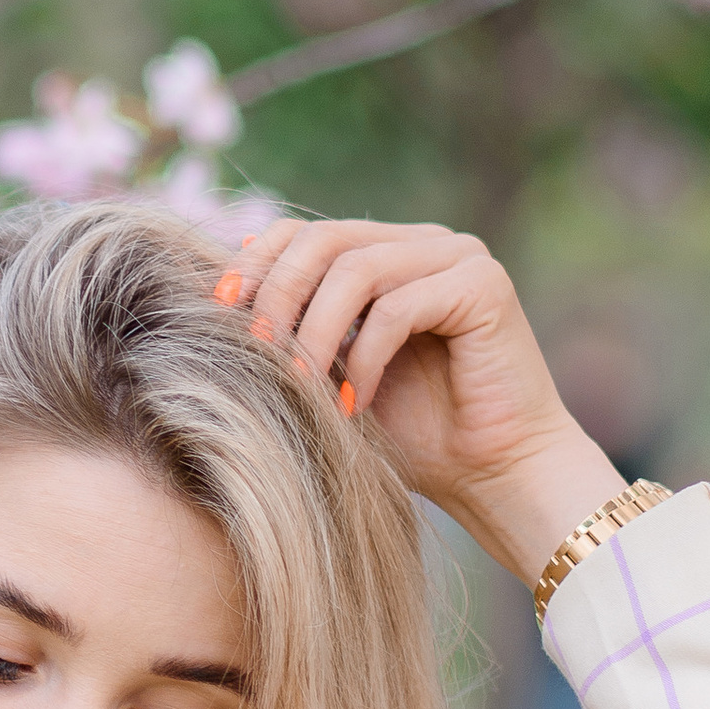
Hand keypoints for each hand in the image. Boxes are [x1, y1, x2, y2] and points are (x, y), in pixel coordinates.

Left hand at [219, 217, 626, 582]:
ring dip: (315, 332)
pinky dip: (365, 357)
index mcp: (387, 251)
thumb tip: (213, 299)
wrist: (495, 476)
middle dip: (277, 295)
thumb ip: (295, 332)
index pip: (304, 232)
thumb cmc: (413, 437)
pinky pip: (398, 306)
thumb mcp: (333, 376)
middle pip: (323, 239)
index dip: (256, 265)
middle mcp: (424, 242)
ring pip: (356, 269)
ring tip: (300, 385)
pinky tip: (357, 402)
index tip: (219, 313)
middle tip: (255, 353)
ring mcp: (458, 256)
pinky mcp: (484, 284)